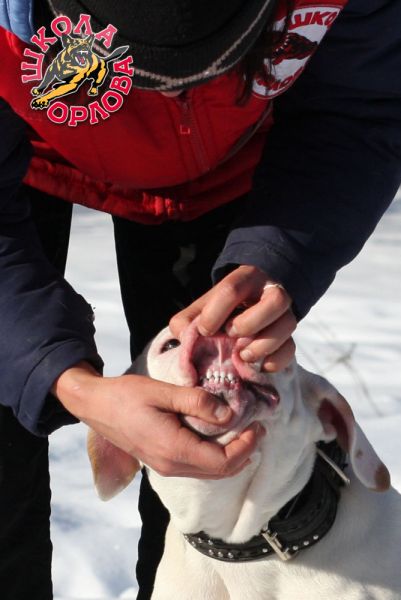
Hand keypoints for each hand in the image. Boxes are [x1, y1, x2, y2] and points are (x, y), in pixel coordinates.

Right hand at [53, 362, 263, 478]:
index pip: (222, 462)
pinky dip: (215, 456)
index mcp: (174, 450)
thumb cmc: (126, 395)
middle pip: (220, 472)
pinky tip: (220, 437)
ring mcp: (166, 466)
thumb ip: (196, 402)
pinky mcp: (162, 461)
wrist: (95, 406)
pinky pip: (197, 466)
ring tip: (245, 432)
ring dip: (231, 456)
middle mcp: (172, 465)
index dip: (246, 447)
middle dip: (245, 453)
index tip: (258, 426)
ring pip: (209, 472)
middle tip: (258, 428)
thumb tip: (228, 414)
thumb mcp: (163, 392)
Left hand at [170, 265, 295, 370]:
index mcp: (245, 279)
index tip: (204, 330)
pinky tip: (260, 366)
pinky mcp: (288, 335)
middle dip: (250, 323)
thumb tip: (183, 336)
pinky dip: (277, 360)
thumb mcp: (204, 306)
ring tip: (243, 355)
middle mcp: (269, 292)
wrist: (250, 302)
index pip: (233, 289)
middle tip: (231, 335)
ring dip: (264, 344)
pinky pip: (292, 347)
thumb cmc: (223, 307)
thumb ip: (187, 320)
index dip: (216, 312)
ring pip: (288, 324)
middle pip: (276, 300)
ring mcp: (283, 313)